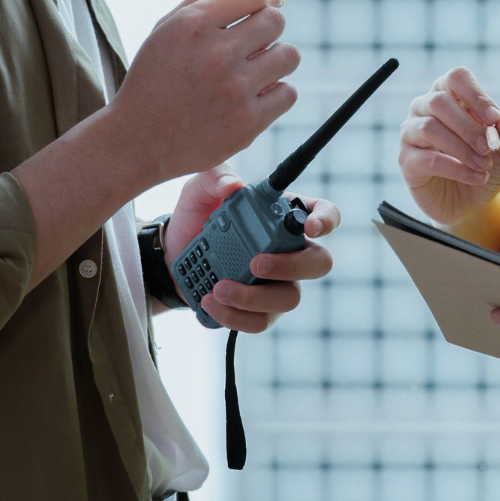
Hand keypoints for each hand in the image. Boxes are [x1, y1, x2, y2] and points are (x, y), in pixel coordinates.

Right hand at [111, 0, 300, 180]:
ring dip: (277, 60)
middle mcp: (216, 53)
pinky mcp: (248, 122)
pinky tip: (255, 96)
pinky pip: (288, 93)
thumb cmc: (155, 80)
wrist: (138, 141)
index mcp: (193, 24)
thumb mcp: (166, 29)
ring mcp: (235, 89)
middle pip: (276, 21)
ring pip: (289, 56)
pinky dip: (276, 93)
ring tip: (256, 71)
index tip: (271, 3)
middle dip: (269, 29)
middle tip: (253, 45)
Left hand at [163, 164, 339, 332]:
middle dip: (290, 266)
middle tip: (255, 263)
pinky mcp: (259, 309)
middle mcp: (290, 250)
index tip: (309, 227)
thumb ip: (215, 179)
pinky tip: (211, 303)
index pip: (324, 214)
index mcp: (285, 216)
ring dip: (254, 297)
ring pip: (288, 299)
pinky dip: (234, 316)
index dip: (325, 220)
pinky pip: (260, 321)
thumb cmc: (197, 216)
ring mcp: (278, 283)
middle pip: (319, 263)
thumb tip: (232, 185)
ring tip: (218, 288)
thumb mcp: (199, 190)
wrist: (173, 253)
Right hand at [399, 67, 499, 225]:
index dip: (476, 95)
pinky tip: (475, 177)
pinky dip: (455, 169)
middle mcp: (425, 107)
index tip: (495, 119)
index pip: (456, 78)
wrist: (474, 201)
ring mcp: (412, 132)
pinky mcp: (407, 160)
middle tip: (489, 148)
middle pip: (439, 101)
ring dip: (462, 148)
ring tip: (484, 166)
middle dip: (469, 126)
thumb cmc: (487, 164)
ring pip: (429, 128)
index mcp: (450, 94)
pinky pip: (427, 159)